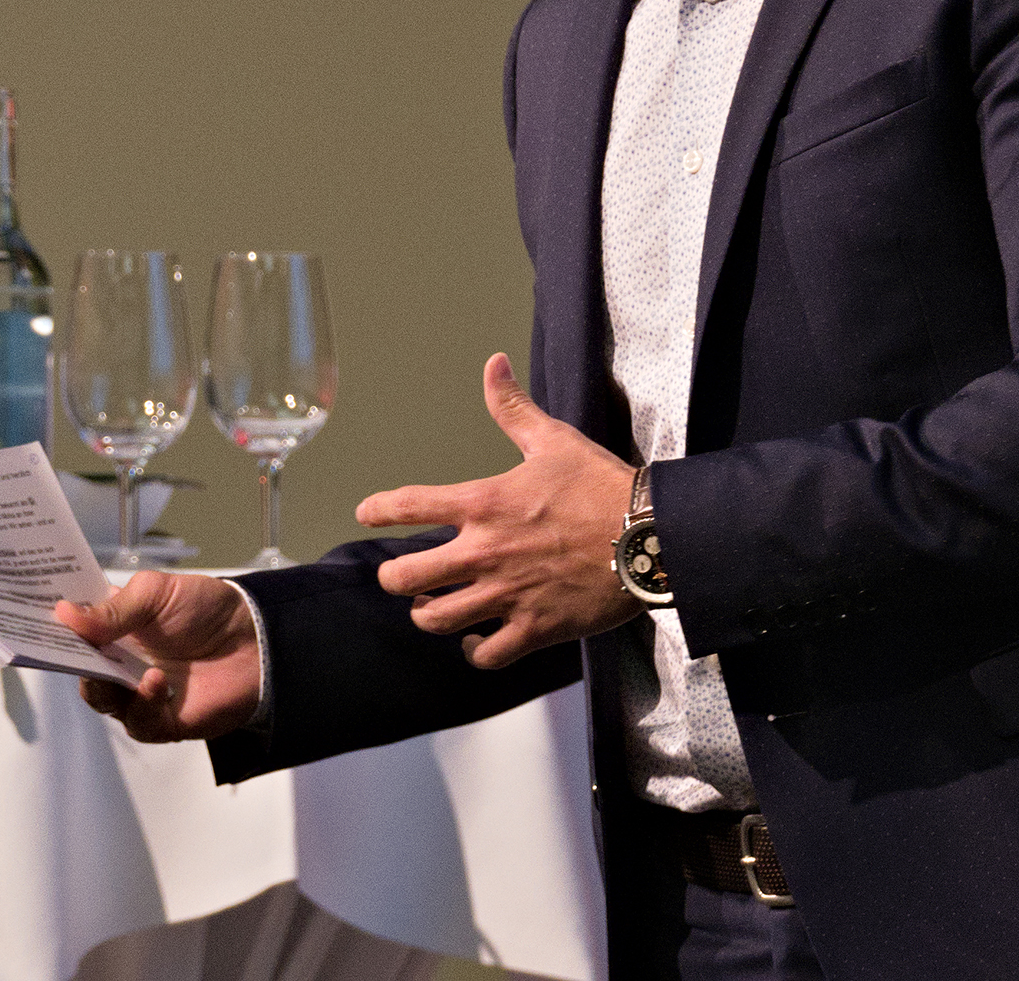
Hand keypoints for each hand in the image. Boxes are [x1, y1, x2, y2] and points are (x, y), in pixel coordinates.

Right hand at [52, 569, 263, 742]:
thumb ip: (113, 609)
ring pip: (101, 699)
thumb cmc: (205, 608)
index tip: (27, 617)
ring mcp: (138, 693)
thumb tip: (63, 614)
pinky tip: (157, 683)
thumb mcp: (156, 593)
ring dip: (105, 685)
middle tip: (65, 650)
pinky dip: (142, 703)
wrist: (257, 639)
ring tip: (129, 669)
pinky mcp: (161, 721)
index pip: (73, 631)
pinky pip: (137, 721)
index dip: (51, 627)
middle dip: (66, 660)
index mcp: (114, 629)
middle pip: (79, 668)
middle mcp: (120, 662)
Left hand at [354, 352, 644, 668]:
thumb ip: (513, 408)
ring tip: (434, 607)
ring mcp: (507, 595)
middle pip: (404, 579)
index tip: (367, 512)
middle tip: (401, 576)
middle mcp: (485, 553)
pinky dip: (474, 650)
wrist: (651, 537)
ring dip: (428, 614)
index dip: (379, 509)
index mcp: (484, 504)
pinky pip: (485, 655)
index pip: (409, 506)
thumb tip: (493, 363)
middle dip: (394, 578)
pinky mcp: (534, 629)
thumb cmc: (601, 486)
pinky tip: (476, 639)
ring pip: (436, 620)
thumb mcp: (553, 440)